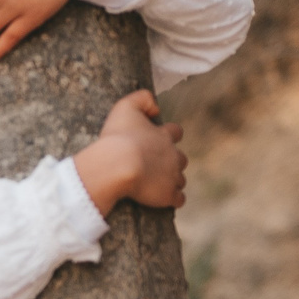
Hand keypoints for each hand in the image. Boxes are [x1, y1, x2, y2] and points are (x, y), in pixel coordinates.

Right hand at [74, 90, 186, 212]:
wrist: (118, 165)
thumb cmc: (118, 137)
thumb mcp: (125, 106)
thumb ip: (142, 98)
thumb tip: (156, 107)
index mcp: (164, 136)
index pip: (175, 132)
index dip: (168, 135)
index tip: (157, 140)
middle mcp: (173, 155)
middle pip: (180, 158)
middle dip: (171, 162)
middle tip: (153, 166)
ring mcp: (172, 177)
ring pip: (180, 179)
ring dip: (171, 181)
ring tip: (154, 185)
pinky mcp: (169, 195)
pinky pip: (178, 199)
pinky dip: (173, 199)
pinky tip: (162, 200)